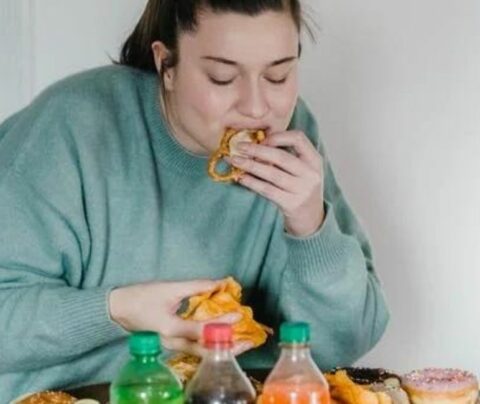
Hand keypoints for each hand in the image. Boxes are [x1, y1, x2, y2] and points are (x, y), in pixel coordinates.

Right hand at [108, 279, 250, 355]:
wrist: (118, 309)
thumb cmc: (141, 297)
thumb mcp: (169, 288)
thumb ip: (196, 286)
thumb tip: (220, 283)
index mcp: (171, 329)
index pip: (203, 329)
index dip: (222, 322)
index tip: (238, 314)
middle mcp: (173, 343)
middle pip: (205, 350)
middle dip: (229, 347)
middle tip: (249, 342)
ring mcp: (172, 346)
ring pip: (201, 352)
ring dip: (222, 347)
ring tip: (241, 342)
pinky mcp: (173, 343)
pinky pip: (195, 348)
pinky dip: (211, 343)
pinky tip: (222, 338)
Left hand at [229, 130, 324, 236]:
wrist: (311, 218)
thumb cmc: (300, 188)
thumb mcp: (303, 169)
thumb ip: (287, 155)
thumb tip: (255, 143)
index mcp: (314, 160)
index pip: (298, 138)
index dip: (278, 136)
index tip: (261, 139)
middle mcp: (311, 174)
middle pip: (281, 157)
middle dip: (257, 150)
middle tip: (239, 146)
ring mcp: (302, 190)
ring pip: (272, 174)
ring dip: (250, 165)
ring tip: (234, 160)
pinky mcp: (292, 204)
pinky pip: (268, 190)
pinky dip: (253, 183)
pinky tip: (241, 178)